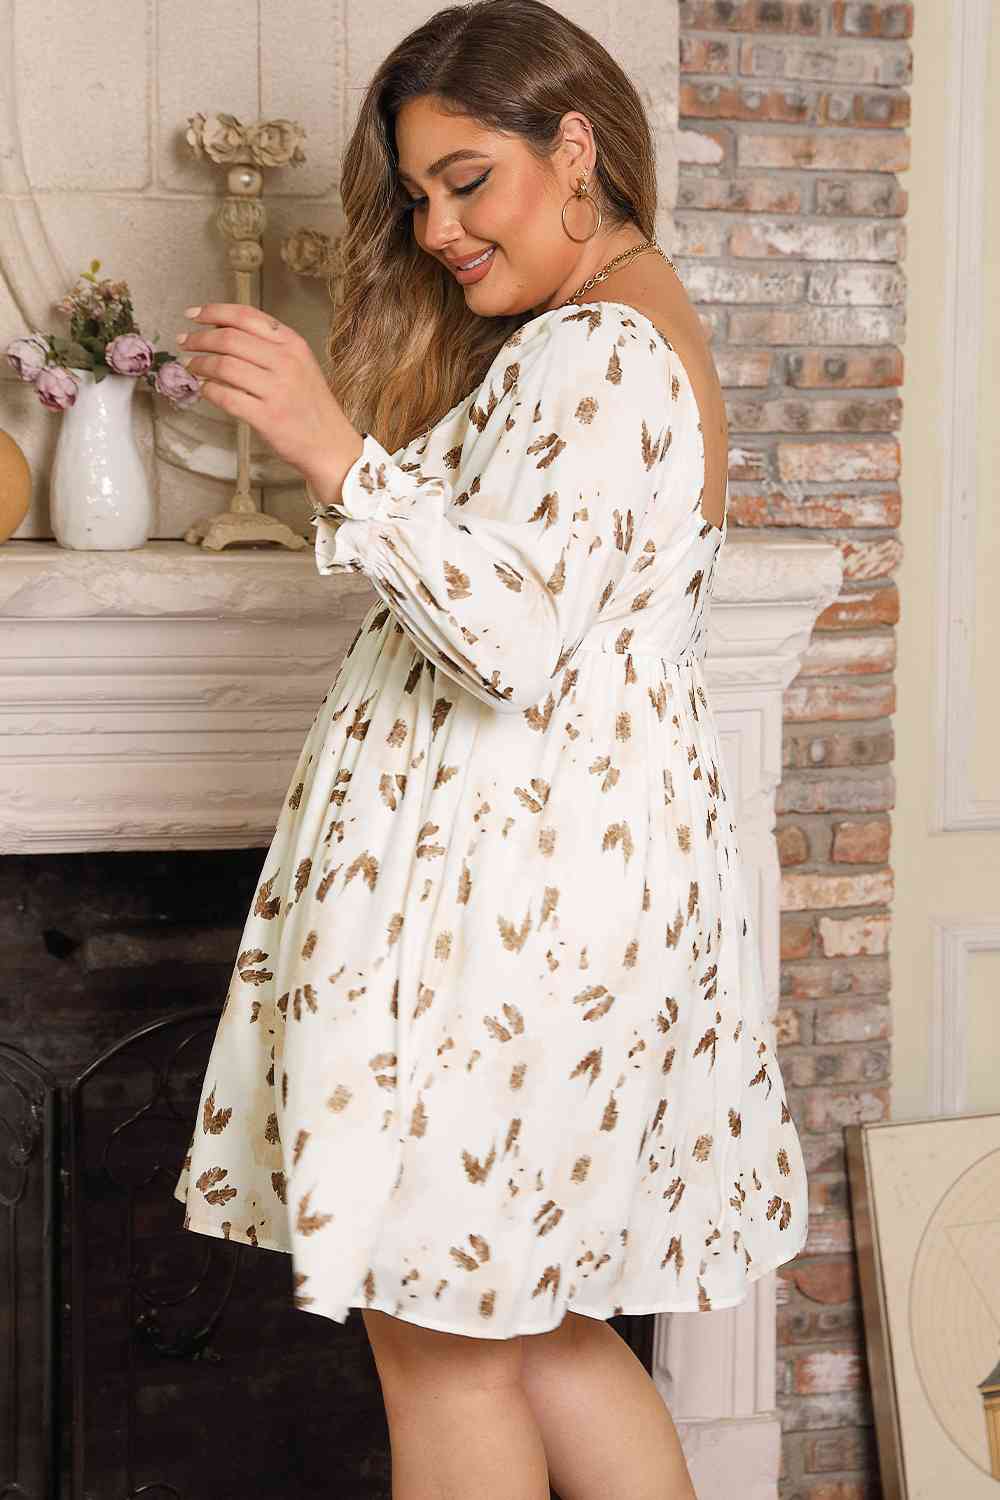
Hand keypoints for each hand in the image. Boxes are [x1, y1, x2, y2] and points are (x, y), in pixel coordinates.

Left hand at [177, 303, 362, 491]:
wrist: (331, 445)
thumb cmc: (311, 405)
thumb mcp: (299, 364)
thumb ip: (268, 346)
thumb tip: (221, 330)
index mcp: (292, 343)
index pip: (246, 316)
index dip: (213, 312)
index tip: (193, 316)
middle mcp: (285, 362)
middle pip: (229, 339)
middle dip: (199, 339)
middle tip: (184, 342)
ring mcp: (277, 390)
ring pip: (224, 366)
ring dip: (200, 364)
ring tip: (191, 366)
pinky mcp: (267, 417)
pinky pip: (226, 397)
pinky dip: (208, 391)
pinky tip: (204, 389)